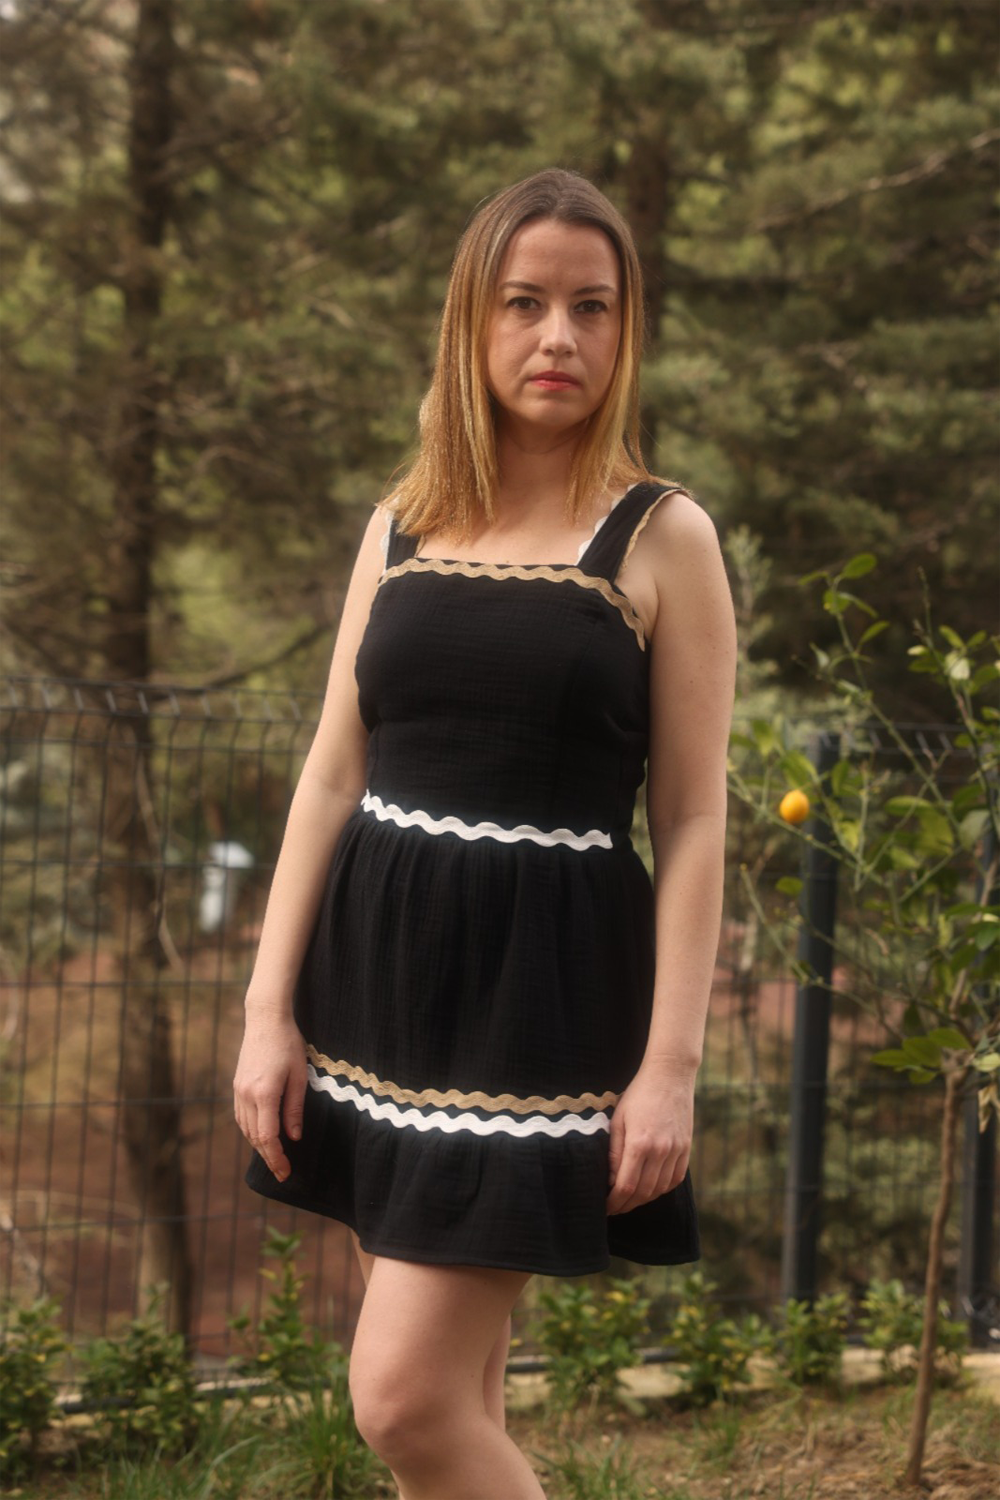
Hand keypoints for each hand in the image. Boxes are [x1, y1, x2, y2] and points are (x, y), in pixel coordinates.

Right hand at [233, 1007, 307, 1182]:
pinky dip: (250, 1131)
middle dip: (268, 1157)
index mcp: (264, 1093)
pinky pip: (241, 1116)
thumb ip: (295, 1109)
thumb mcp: (299, 1076)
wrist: (265, 1020)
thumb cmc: (288, 1044)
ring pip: (245, 1129)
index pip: (267, 1136)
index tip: (285, 1172)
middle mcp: (247, 1095)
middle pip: (254, 1137)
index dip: (276, 1158)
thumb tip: (294, 1137)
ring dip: (259, 1145)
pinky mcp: (237, 1086)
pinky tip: (261, 1135)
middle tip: (282, 1172)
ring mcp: (238, 1090)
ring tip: (274, 1157)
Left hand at [606, 1063, 693, 1215]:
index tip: (605, 1207)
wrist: (670, 1076)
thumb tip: (610, 1179)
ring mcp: (676, 1150)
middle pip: (643, 1192)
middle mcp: (660, 1151)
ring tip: (630, 1200)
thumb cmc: (638, 1095)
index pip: (626, 1185)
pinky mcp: (686, 1148)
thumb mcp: (618, 1119)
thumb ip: (614, 1151)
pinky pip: (675, 1179)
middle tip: (615, 1209)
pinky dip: (662, 1189)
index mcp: (639, 1143)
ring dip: (643, 1200)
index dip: (614, 1201)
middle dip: (626, 1205)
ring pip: (660, 1189)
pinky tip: (650, 1189)